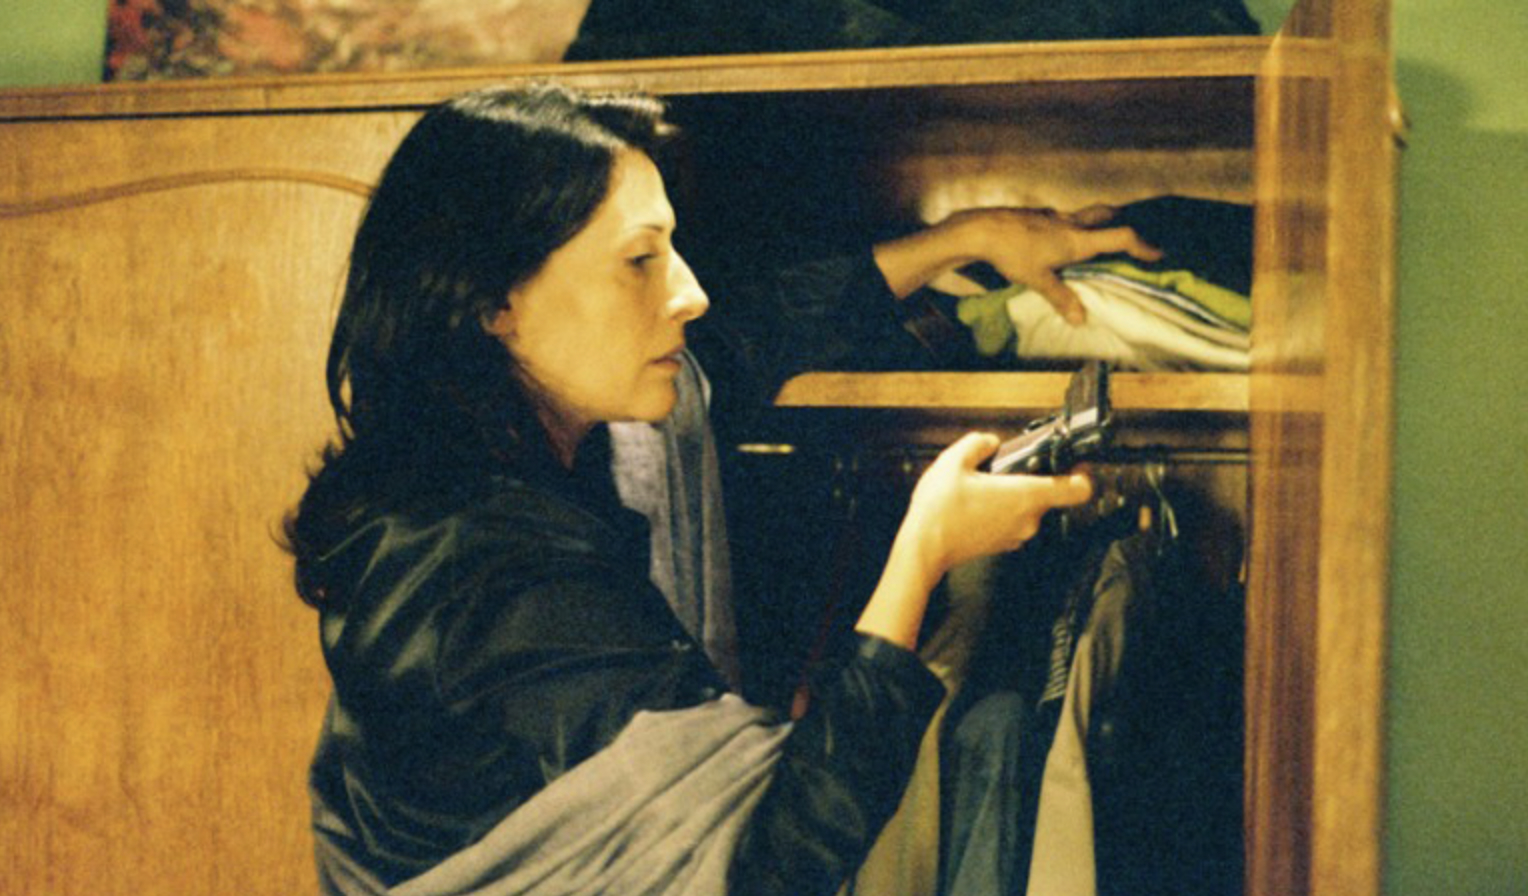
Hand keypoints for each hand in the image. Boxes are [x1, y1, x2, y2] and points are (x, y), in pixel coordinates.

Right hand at [853, 432, 1092, 648]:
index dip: (1083, 474)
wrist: (923, 549)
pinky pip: (1012, 521)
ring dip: (1012, 495)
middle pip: (1048, 494)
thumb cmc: (940, 510)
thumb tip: (990, 442)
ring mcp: (1016, 535)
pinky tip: (976, 504)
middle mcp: (1028, 519)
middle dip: (1030, 478)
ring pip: (1028, 508)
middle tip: (1004, 469)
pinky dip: (1001, 511)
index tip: (1076, 465)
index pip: (1078, 489)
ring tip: (982, 487)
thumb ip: (977, 443)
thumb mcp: (954, 461)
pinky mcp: (1003, 544)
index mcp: (1026, 496)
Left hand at [947, 205, 1161, 323]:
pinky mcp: (1035, 215)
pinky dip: (1067, 226)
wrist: (979, 230)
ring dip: (1093, 223)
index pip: (1120, 236)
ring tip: (1094, 237)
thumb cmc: (1011, 253)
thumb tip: (1081, 319)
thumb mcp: (1038, 280)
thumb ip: (1061, 298)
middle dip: (1121, 221)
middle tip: (1129, 234)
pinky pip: (1060, 218)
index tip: (1158, 253)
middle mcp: (1069, 223)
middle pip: (1105, 214)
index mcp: (1076, 239)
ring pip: (1082, 214)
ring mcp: (1051, 216)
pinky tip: (1055, 238)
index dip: (1142, 245)